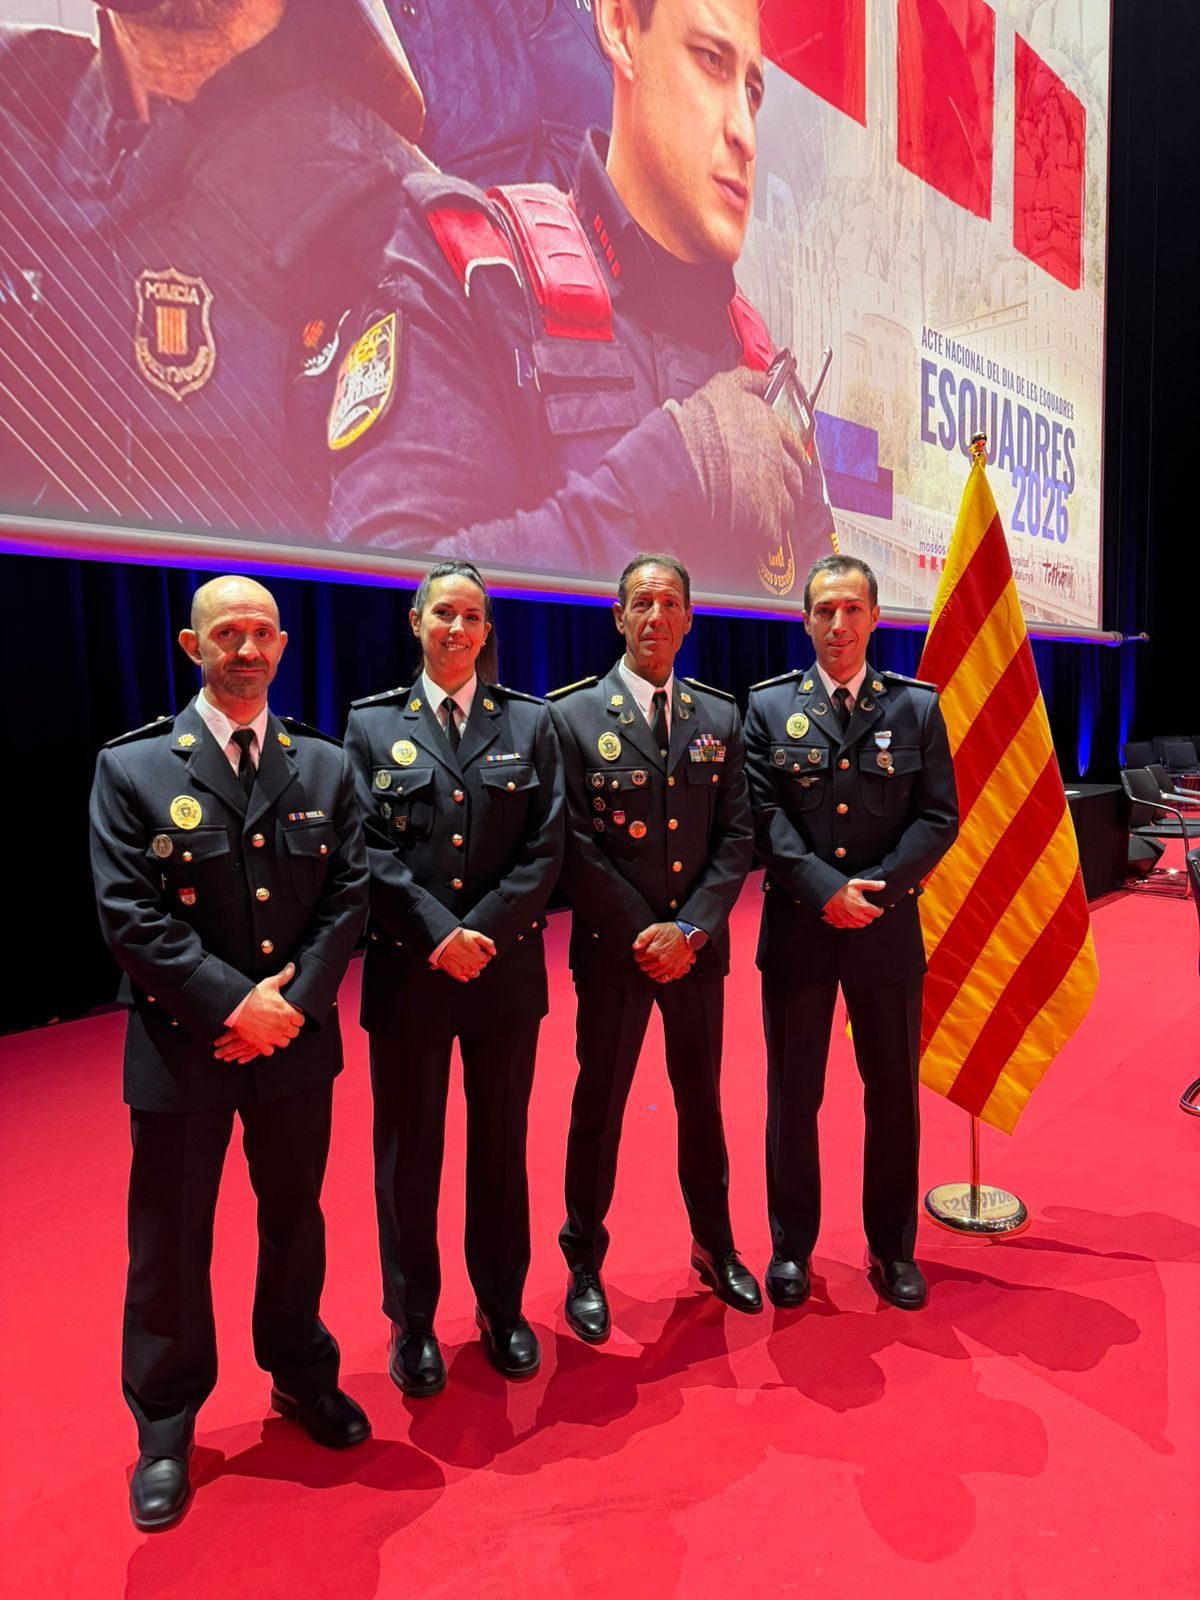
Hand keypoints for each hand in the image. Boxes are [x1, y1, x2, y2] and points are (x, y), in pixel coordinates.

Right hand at [212, 963, 302, 1060]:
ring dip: (280, 1038)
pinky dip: (268, 1047)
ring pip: (284, 1043)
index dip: (296, 1019)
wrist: (238, 1007)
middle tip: (282, 1024)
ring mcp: (272, 1036)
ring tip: (275, 1033)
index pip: (300, 1021)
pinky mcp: (261, 1043)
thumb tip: (292, 966)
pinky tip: (265, 1041)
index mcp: (288, 1013)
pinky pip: (270, 1051)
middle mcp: (282, 1027)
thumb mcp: (271, 983)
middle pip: (294, 1033)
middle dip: (289, 1029)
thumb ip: (284, 976)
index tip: (291, 1017)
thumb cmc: (255, 994)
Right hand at [434, 927, 496, 982]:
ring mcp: (464, 971)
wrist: (442, 941)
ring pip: (474, 973)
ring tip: (466, 960)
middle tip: (471, 953)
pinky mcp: (456, 974)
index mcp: (479, 957)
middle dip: (479, 960)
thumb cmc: (457, 937)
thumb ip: (488, 943)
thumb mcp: (476, 935)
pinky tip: (462, 967)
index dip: (483, 953)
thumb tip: (494, 952)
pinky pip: (465, 979)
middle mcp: (473, 965)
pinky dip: (465, 975)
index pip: (487, 958)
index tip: (478, 950)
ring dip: (473, 968)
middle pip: (481, 966)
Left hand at [632, 922, 694, 983]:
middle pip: (644, 967)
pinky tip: (660, 971)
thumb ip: (643, 937)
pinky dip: (661, 977)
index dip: (639, 954)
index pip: (638, 958)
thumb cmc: (671, 931)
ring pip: (652, 974)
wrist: (687, 935)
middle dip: (644, 962)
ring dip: (651, 969)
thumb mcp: (655, 928)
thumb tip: (635, 946)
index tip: (642, 951)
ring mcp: (668, 967)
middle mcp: (660, 961)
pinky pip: (664, 979)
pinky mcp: (675, 970)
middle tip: (648, 956)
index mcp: (653, 950)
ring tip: (654, 962)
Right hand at [666, 368, 825, 548]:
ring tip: (760, 514)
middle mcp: (779, 458)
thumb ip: (746, 380)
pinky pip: (774, 532)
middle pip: (795, 476)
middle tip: (772, 490)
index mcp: (772, 428)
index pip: (793, 443)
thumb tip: (763, 376)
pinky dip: (765, 534)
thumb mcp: (720, 389)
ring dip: (778, 509)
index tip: (782, 461)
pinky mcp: (765, 520)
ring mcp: (774, 490)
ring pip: (788, 504)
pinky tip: (752, 532)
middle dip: (786, 483)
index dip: (787, 454)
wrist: (676, 466)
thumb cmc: (693, 430)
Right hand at [822, 880, 885, 928]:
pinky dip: (850, 923)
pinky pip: (848, 926)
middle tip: (867, 909)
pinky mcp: (839, 922)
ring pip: (859, 925)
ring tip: (858, 913)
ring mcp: (847, 920)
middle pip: (869, 920)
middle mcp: (856, 916)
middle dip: (870, 915)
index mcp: (862, 907)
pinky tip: (848, 916)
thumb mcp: (858, 883)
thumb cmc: (840, 889)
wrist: (825, 893)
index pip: (877, 913)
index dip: (879, 910)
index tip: (877, 907)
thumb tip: (882, 885)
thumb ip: (872, 885)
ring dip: (861, 920)